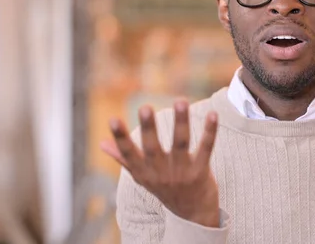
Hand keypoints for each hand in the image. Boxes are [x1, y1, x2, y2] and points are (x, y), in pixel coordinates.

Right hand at [101, 100, 220, 227]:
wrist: (193, 215)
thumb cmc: (166, 189)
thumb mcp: (142, 177)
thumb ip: (124, 159)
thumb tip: (101, 143)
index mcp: (144, 172)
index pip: (129, 153)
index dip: (120, 138)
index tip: (112, 119)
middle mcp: (161, 173)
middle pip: (153, 148)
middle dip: (149, 128)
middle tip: (144, 107)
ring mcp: (182, 172)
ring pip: (181, 144)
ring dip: (181, 122)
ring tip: (180, 100)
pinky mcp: (201, 171)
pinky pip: (206, 149)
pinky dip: (209, 132)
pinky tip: (212, 115)